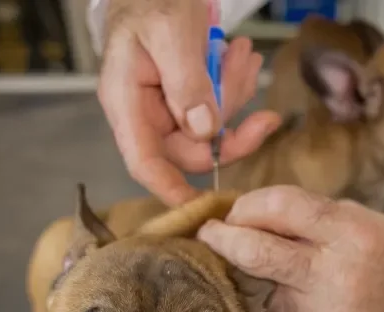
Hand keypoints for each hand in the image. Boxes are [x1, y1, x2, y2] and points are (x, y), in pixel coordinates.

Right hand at [98, 0, 281, 205]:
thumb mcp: (172, 32)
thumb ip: (187, 82)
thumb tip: (204, 131)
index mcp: (127, 102)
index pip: (145, 162)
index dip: (172, 189)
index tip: (204, 206)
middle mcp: (144, 112)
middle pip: (190, 148)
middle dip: (228, 125)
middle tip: (256, 93)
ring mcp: (165, 107)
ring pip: (209, 128)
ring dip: (234, 96)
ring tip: (242, 55)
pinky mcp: (185, 97)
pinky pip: (215, 108)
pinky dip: (233, 86)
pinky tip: (239, 56)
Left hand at [198, 186, 383, 311]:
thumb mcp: (357, 218)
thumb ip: (304, 215)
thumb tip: (242, 214)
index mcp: (349, 233)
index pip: (280, 207)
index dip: (246, 206)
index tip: (232, 212)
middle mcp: (336, 276)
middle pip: (255, 253)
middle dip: (222, 240)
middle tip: (210, 235)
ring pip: (259, 290)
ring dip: (249, 278)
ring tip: (263, 271)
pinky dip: (271, 308)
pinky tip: (289, 301)